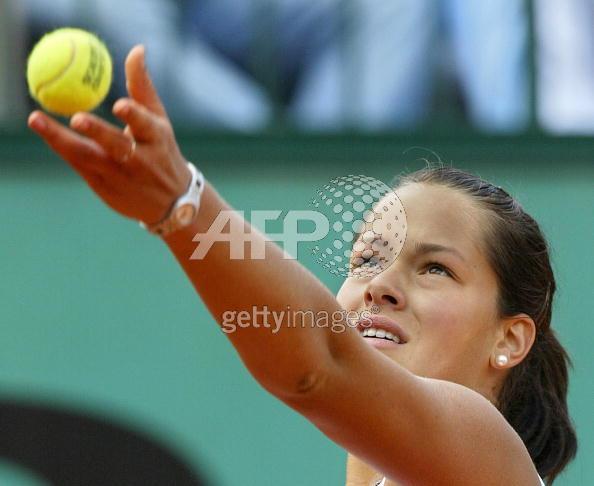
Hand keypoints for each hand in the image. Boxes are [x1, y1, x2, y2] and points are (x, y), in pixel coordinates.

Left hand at [28, 45, 190, 225]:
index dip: (133, 116)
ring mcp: (120, 177)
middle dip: (97, 131)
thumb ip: (142, 87)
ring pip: (88, 157)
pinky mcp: (104, 189)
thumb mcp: (158, 121)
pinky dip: (61, 146)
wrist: (170, 201)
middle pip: (116, 144)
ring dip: (61, 139)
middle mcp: (139, 160)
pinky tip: (44, 129)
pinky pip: (78, 164)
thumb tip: (137, 49)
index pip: (145, 126)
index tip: (120, 105)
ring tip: (36, 120)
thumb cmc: (161, 151)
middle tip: (77, 117)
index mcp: (156, 139)